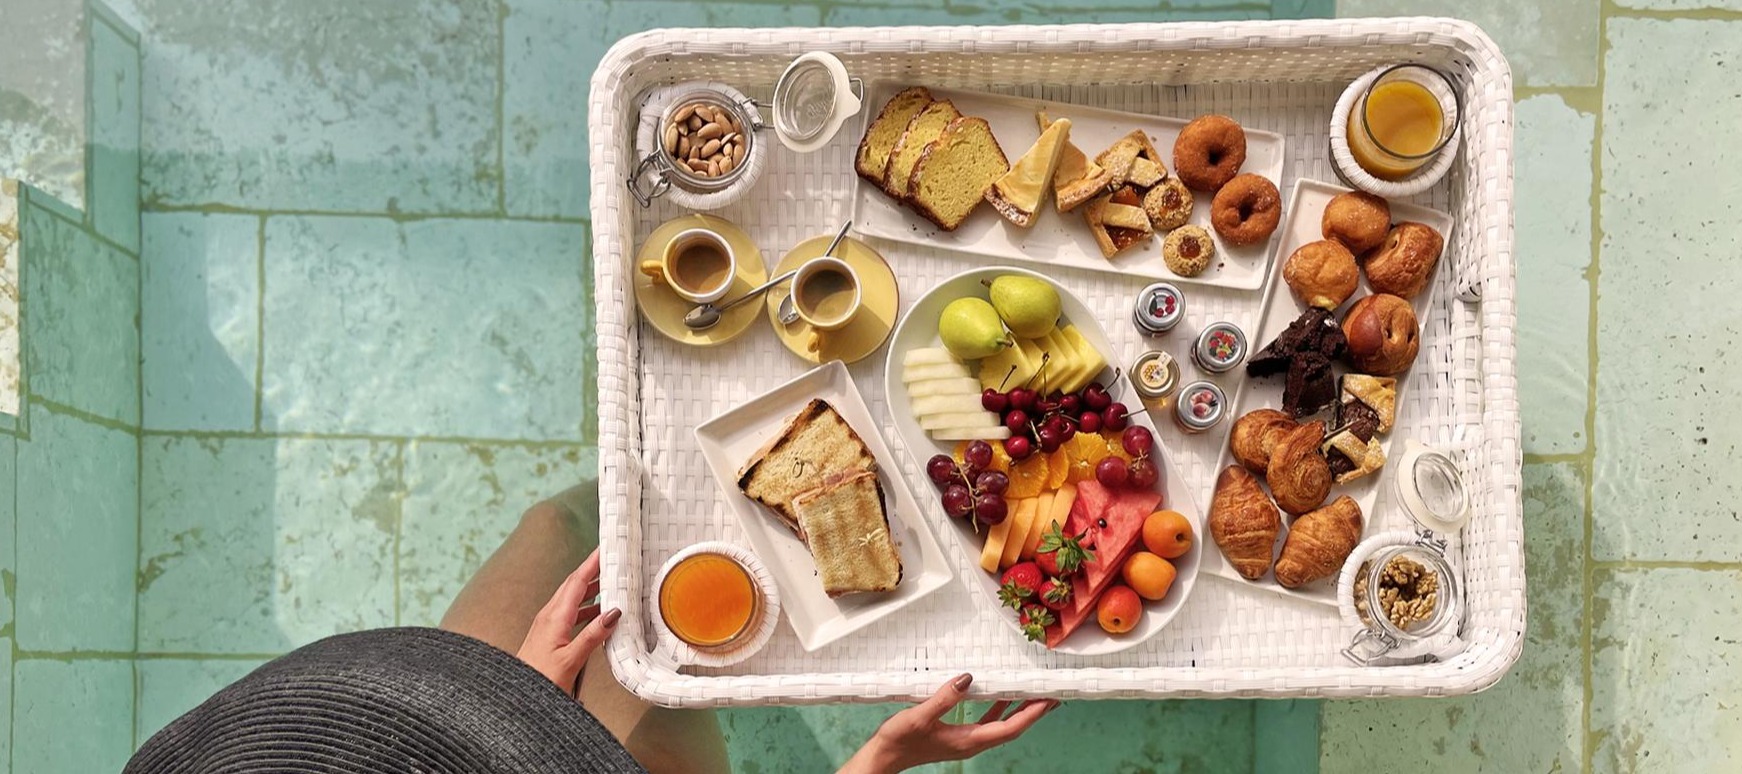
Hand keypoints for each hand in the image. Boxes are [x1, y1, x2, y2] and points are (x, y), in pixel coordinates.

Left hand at [516, 548, 619, 696]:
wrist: (517, 696)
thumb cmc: (540, 679)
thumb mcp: (572, 659)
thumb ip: (593, 635)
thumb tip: (613, 614)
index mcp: (555, 617)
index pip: (577, 581)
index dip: (591, 563)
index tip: (604, 549)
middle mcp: (549, 616)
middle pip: (573, 585)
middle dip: (592, 571)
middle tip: (609, 560)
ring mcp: (547, 625)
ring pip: (572, 598)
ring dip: (590, 589)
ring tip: (609, 584)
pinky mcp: (548, 634)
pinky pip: (570, 612)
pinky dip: (586, 608)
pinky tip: (596, 615)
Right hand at [839, 674, 1056, 772]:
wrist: (884, 758)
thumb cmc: (899, 740)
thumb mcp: (920, 716)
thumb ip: (945, 698)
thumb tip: (969, 679)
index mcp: (969, 740)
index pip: (1009, 727)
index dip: (1031, 713)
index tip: (1048, 699)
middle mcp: (973, 743)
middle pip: (1012, 728)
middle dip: (1034, 712)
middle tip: (1053, 695)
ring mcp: (966, 741)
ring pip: (1002, 726)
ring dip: (1019, 711)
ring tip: (1035, 695)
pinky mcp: (958, 737)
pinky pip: (987, 723)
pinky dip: (999, 710)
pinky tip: (1001, 698)